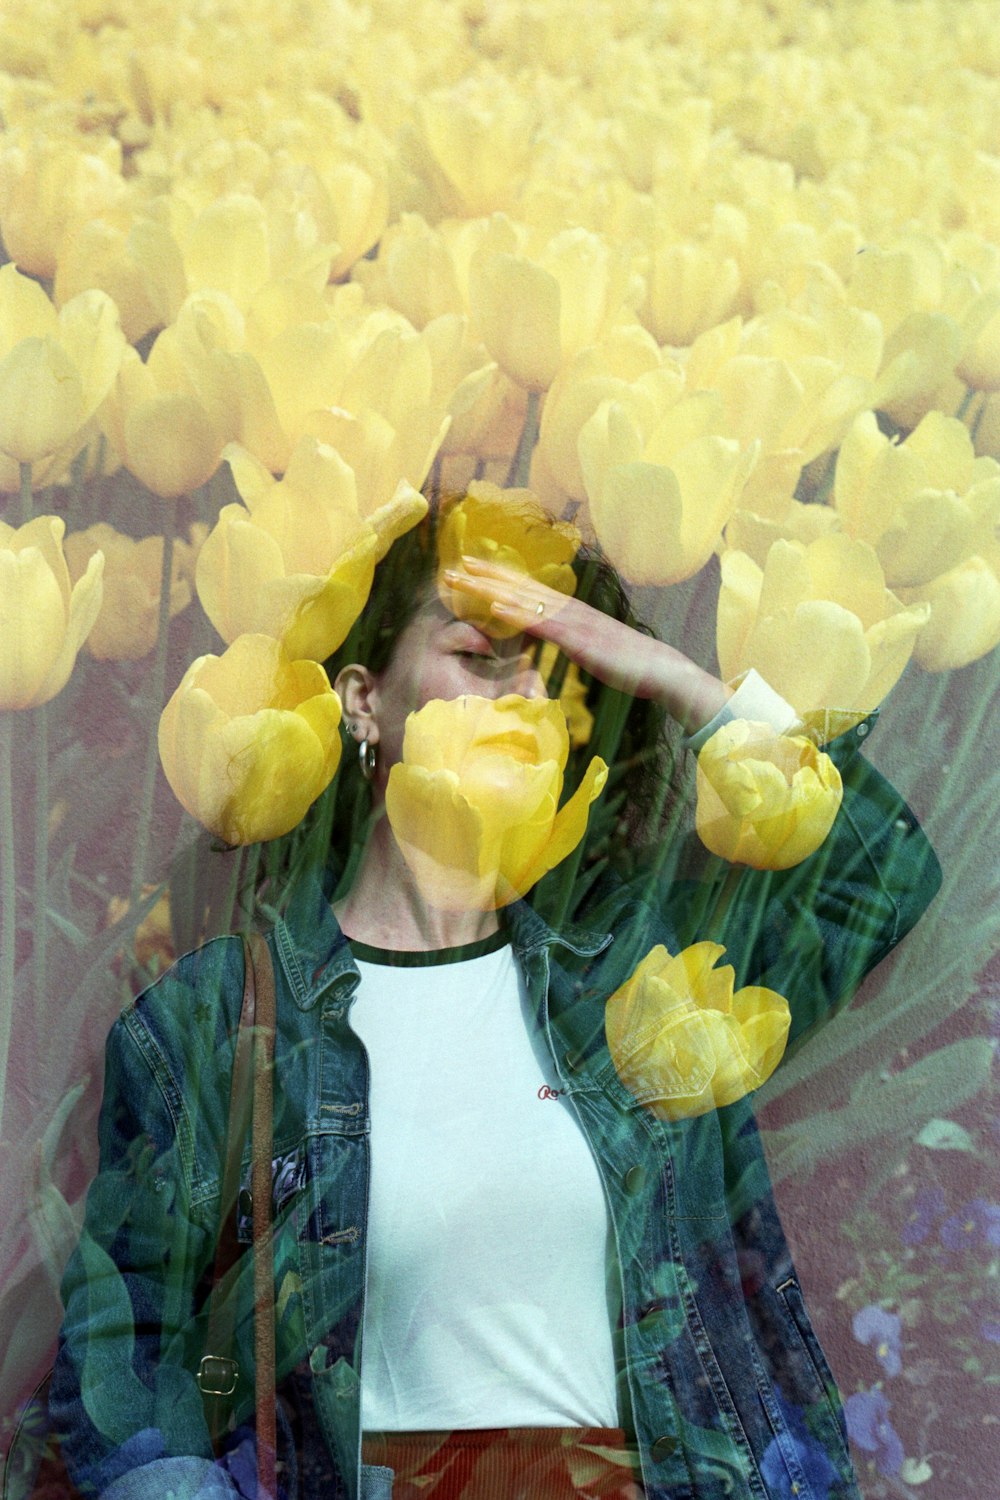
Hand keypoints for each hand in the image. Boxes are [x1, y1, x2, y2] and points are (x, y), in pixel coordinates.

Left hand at [443, 557, 729, 732]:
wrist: (658, 669)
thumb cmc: (628, 664)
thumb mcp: (591, 648)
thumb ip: (570, 638)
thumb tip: (554, 638)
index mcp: (571, 611)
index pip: (529, 589)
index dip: (500, 578)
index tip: (474, 570)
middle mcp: (569, 608)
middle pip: (520, 586)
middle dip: (486, 575)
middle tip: (455, 565)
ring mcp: (573, 620)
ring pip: (523, 598)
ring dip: (490, 587)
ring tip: (462, 577)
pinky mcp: (577, 638)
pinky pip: (541, 623)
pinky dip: (516, 613)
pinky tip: (494, 606)